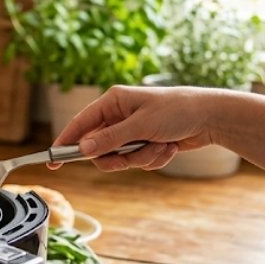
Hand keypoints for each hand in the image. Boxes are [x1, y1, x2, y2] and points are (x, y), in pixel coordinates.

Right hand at [51, 86, 221, 171]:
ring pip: (120, 158)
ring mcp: (132, 130)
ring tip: (161, 146)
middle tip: (129, 159)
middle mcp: (119, 116)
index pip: (80, 124)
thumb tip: (83, 149)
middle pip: (99, 148)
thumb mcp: (141, 125)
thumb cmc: (177, 110)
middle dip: (118, 157)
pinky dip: (153, 159)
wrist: (211, 117)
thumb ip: (110, 139)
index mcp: (112, 102)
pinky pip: (137, 161)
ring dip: (141, 158)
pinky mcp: (145, 142)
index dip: (65, 142)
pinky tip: (169, 148)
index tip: (53, 160)